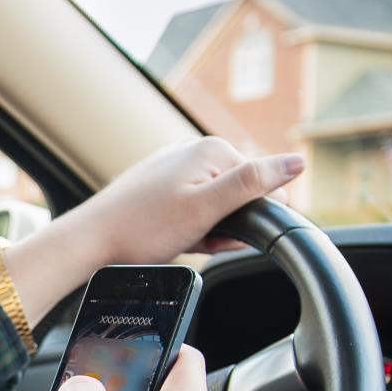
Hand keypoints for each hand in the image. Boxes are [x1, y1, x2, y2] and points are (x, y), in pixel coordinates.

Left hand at [74, 137, 304, 264]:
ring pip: (216, 209)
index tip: (222, 234)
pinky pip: (195, 212)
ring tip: (180, 240)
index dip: (250, 220)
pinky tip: (174, 239)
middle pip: (239, 198)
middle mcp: (196, 152)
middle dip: (227, 227)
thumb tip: (298, 162)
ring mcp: (178, 169)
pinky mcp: (165, 188)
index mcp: (214, 150)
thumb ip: (253, 183)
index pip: (263, 187)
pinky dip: (191, 231)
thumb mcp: (206, 208)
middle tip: (196, 240)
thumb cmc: (144, 227)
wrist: (93, 240)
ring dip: (208, 232)